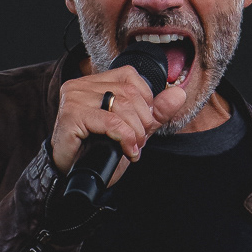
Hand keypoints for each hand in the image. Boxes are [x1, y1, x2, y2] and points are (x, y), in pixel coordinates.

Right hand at [49, 65, 188, 176]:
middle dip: (142, 121)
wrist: (72, 175)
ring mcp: (74, 98)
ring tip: (132, 147)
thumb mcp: (133, 129)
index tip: (142, 125)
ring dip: (135, 132)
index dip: (145, 101)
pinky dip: (125, 138)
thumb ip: (155, 112)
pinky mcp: (72, 115)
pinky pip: (111, 122)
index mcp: (93, 82)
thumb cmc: (97, 151)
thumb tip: (179, 94)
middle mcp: (81, 85)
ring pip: (123, 106)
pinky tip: (127, 150)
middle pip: (129, 92)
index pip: (130, 76)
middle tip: (139, 141)